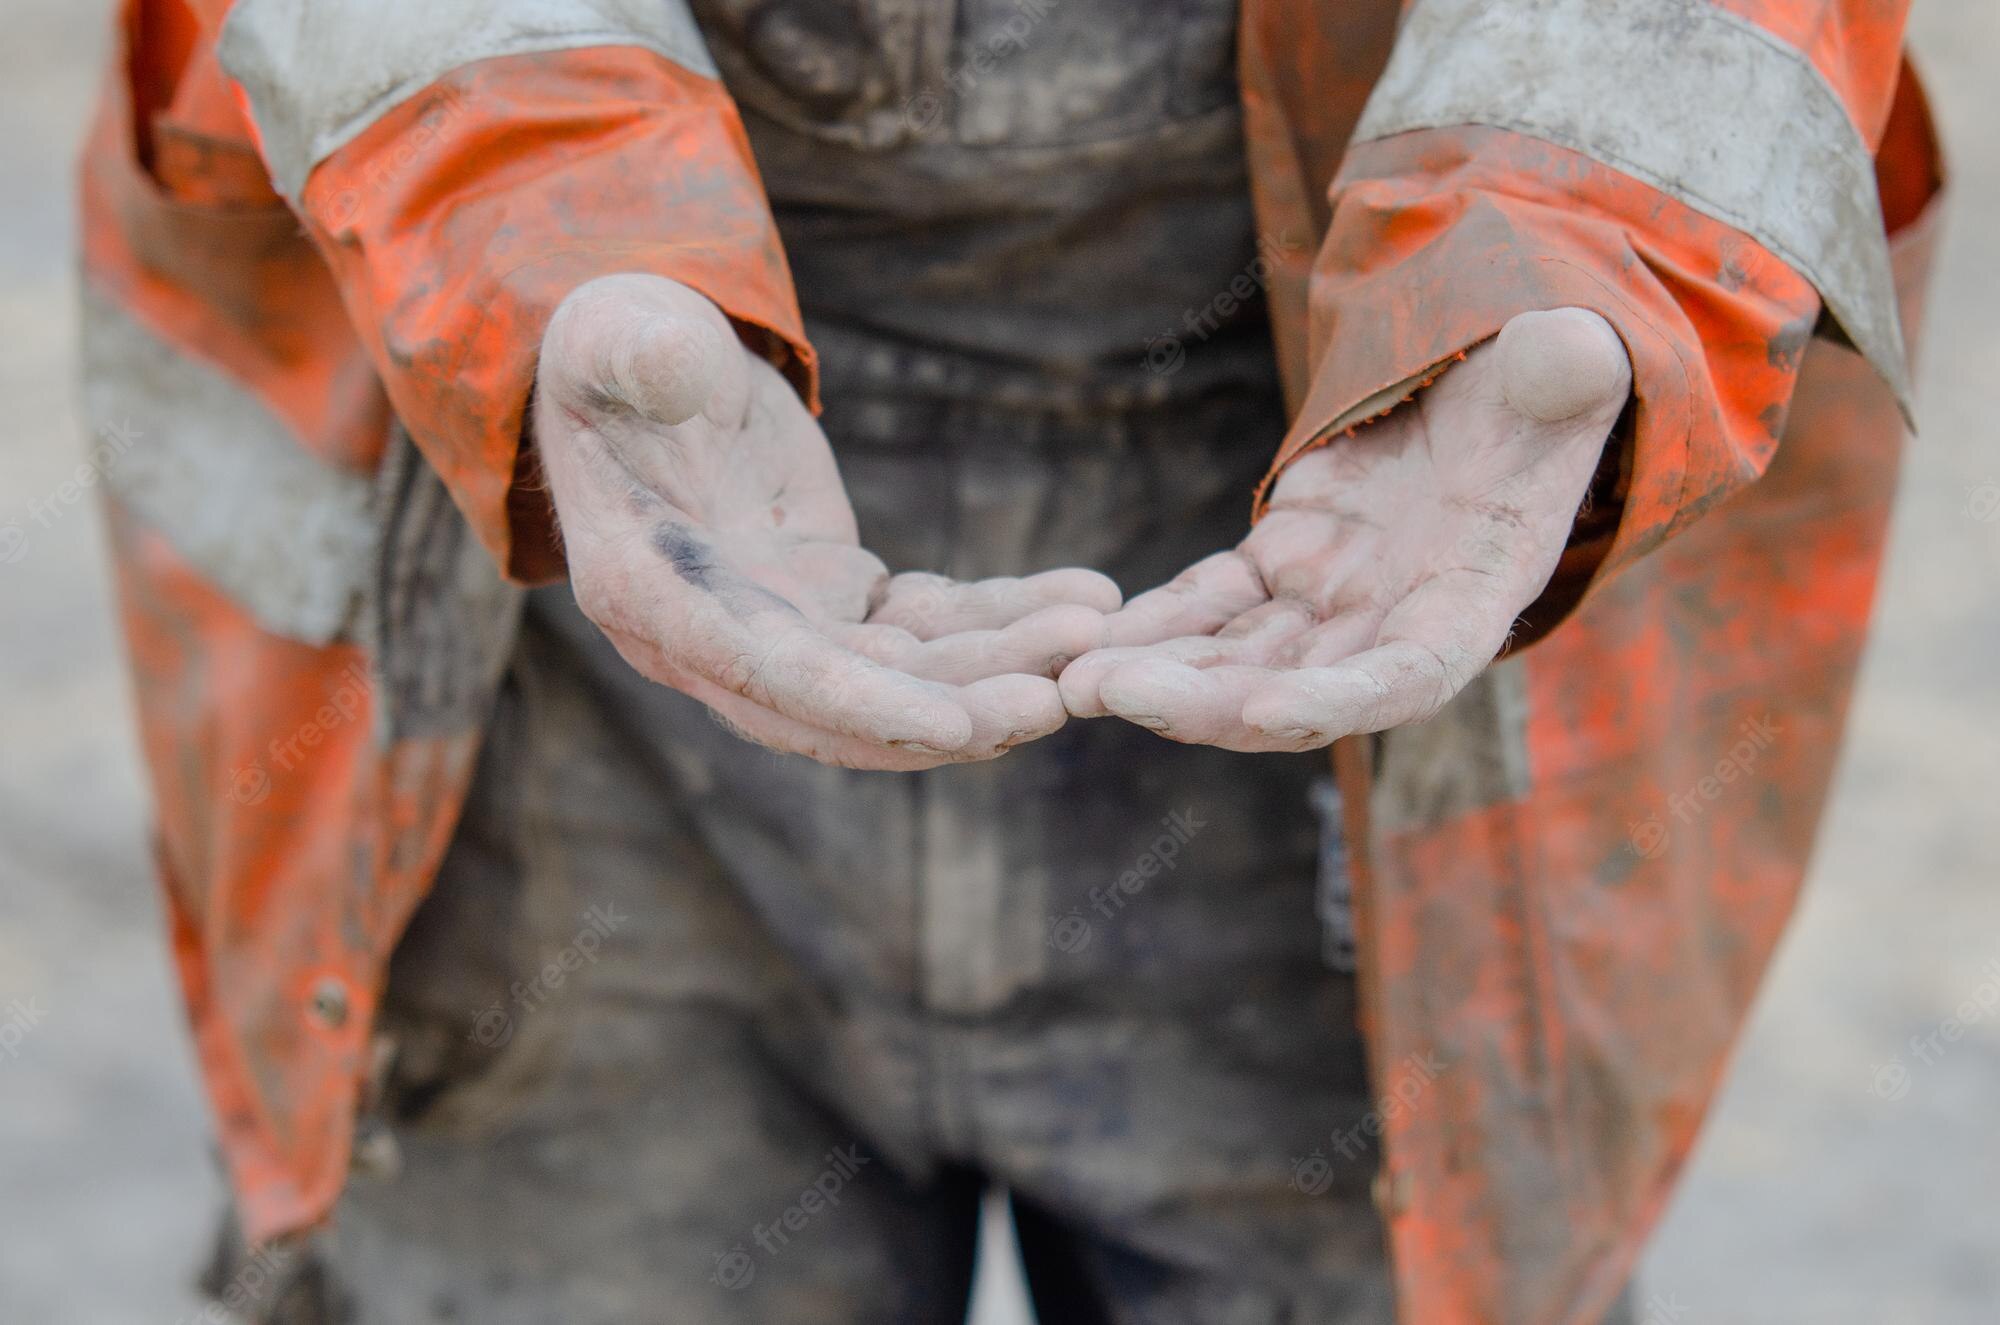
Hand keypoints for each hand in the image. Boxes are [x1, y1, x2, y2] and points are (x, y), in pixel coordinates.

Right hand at [535, 274, 1118, 768]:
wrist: (642, 369)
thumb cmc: (617, 347)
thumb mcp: (616, 336)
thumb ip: (641, 355)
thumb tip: (672, 370)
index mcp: (650, 592)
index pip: (768, 672)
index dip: (863, 706)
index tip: (958, 726)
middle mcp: (713, 639)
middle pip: (850, 703)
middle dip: (956, 708)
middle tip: (1058, 695)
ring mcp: (782, 627)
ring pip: (905, 673)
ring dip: (999, 665)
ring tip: (1091, 631)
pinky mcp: (836, 602)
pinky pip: (930, 627)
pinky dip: (1004, 618)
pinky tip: (1086, 600)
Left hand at [1058, 308, 1630, 750]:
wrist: (1500, 387)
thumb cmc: (1548, 380)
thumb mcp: (1566, 366)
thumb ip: (1567, 369)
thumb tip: (1570, 353)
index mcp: (1474, 595)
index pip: (1408, 672)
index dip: (1339, 700)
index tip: (1265, 711)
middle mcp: (1394, 621)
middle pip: (1293, 688)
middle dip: (1203, 701)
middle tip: (1110, 693)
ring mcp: (1332, 601)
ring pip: (1236, 660)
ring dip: (1158, 675)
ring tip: (1070, 681)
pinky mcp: (1282, 565)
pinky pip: (1207, 605)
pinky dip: (1151, 623)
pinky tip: (1082, 636)